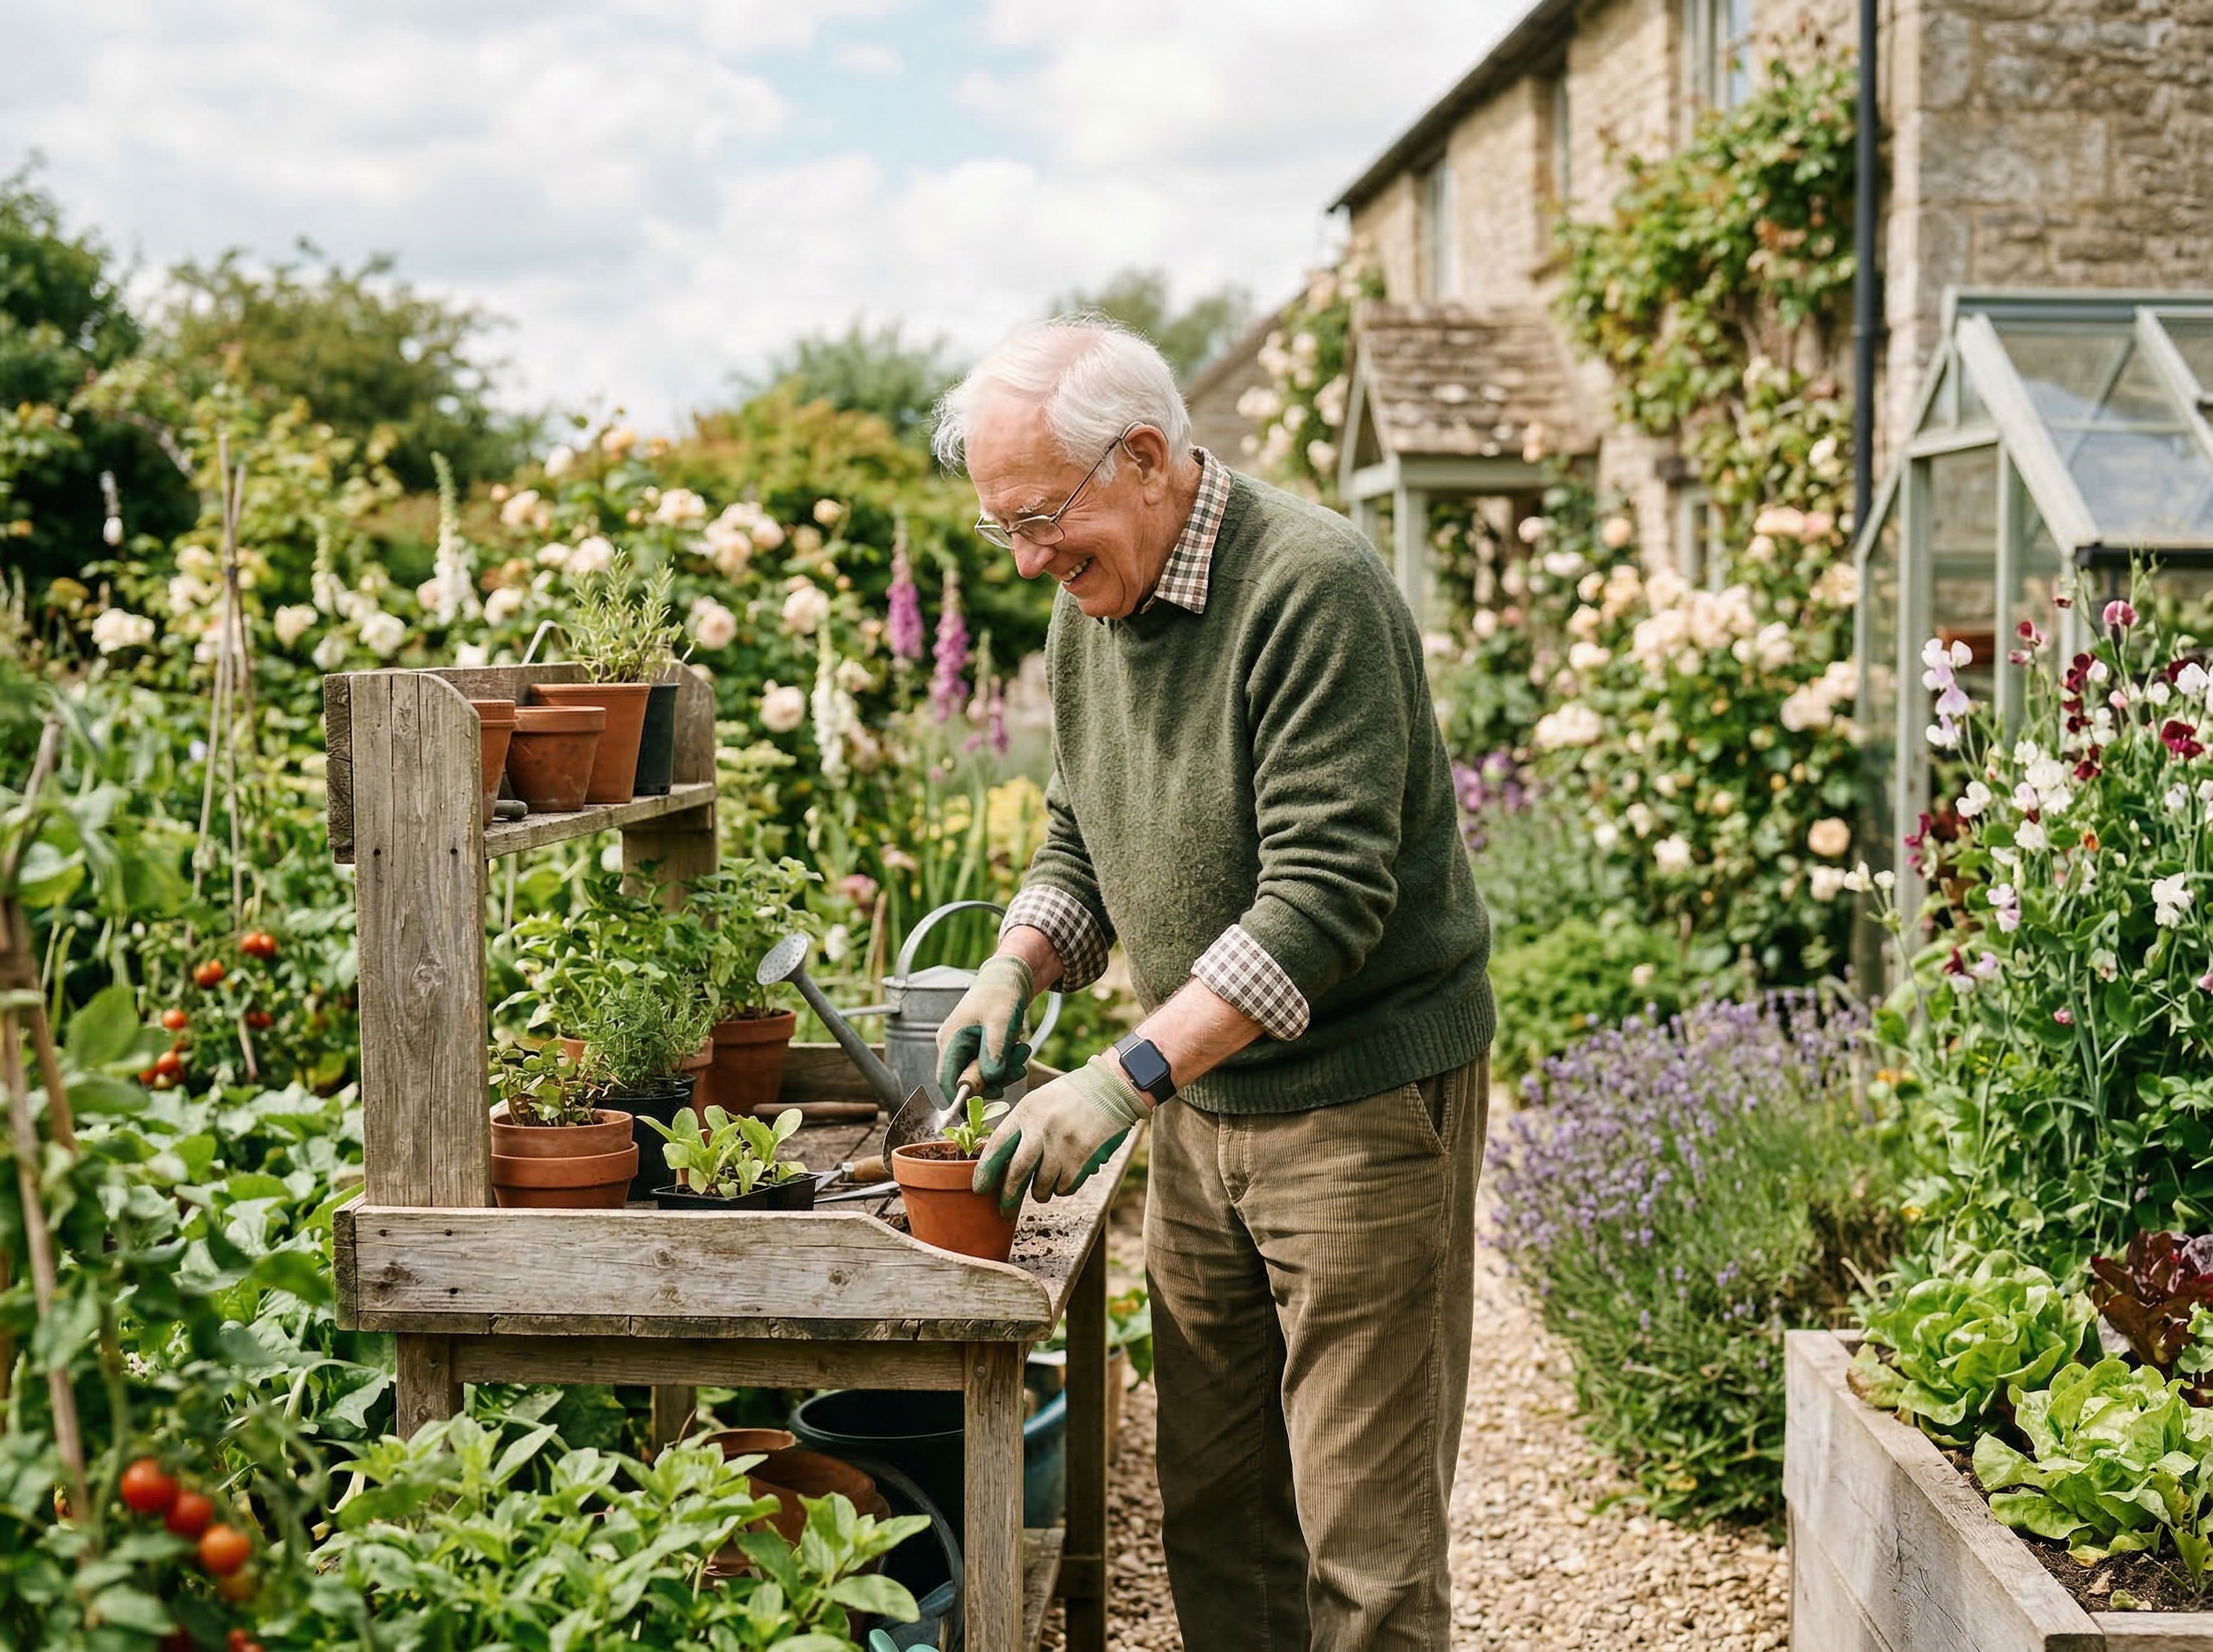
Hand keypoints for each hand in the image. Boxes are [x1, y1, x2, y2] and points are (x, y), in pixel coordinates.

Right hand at [935, 954, 1035, 1100]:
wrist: (1008, 978)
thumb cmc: (1001, 994)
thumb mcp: (1000, 1022)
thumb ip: (994, 1051)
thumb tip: (990, 1080)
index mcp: (950, 1040)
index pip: (947, 1081)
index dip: (965, 1095)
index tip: (992, 1097)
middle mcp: (952, 1046)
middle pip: (968, 1080)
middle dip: (996, 1079)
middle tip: (1019, 1068)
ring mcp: (963, 1047)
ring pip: (981, 1075)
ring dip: (1004, 1070)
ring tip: (1023, 1051)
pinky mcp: (976, 1047)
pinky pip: (988, 1065)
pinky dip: (1005, 1062)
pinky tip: (1018, 1048)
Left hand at [973, 1054, 1151, 1213]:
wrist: (1112, 1087)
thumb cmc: (1073, 1095)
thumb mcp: (1040, 1100)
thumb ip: (1022, 1126)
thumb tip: (1003, 1160)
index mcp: (1027, 1111)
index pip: (997, 1146)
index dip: (985, 1170)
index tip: (979, 1187)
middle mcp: (1041, 1128)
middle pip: (1017, 1172)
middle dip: (1008, 1195)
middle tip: (1005, 1209)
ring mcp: (1062, 1144)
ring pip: (1041, 1185)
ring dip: (1040, 1192)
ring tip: (1042, 1189)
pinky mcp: (1082, 1157)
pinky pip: (1065, 1186)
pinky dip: (1062, 1188)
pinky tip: (1065, 1179)